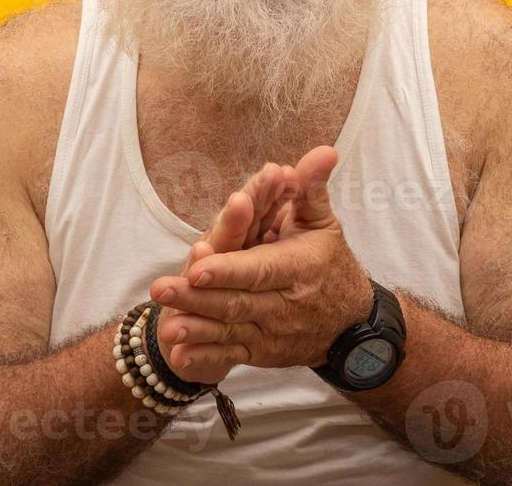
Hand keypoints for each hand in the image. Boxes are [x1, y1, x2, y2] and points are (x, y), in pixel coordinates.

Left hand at [150, 146, 373, 374]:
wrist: (350, 324)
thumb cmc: (329, 264)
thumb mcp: (322, 224)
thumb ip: (311, 189)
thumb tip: (323, 151)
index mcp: (298, 268)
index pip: (259, 268)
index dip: (229, 269)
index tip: (199, 265)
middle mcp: (285, 304)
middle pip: (237, 301)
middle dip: (198, 298)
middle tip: (161, 289)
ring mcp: (273, 332)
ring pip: (231, 331)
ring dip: (197, 330)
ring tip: (166, 326)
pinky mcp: (263, 352)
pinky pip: (233, 356)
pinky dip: (207, 359)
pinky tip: (182, 358)